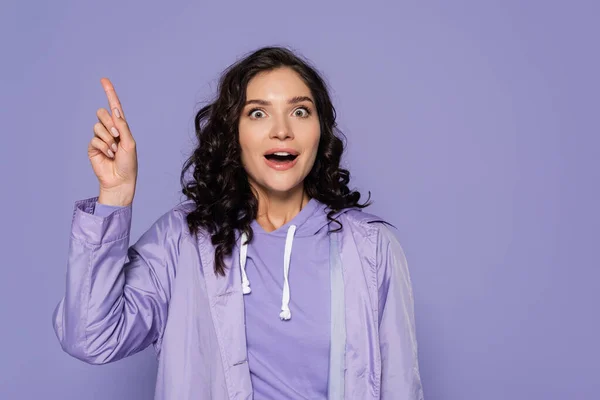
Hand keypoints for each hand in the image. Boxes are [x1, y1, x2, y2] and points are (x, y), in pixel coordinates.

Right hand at [88, 78, 137, 205]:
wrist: (120, 180)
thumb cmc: (129, 163)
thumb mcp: (129, 142)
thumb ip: (122, 126)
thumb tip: (115, 110)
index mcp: (121, 127)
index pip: (115, 107)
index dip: (109, 93)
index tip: (103, 79)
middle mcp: (110, 130)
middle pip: (103, 113)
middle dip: (110, 124)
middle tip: (117, 137)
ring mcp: (100, 138)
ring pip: (98, 126)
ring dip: (108, 139)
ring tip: (114, 151)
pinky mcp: (93, 147)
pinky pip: (94, 139)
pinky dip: (103, 147)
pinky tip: (108, 155)